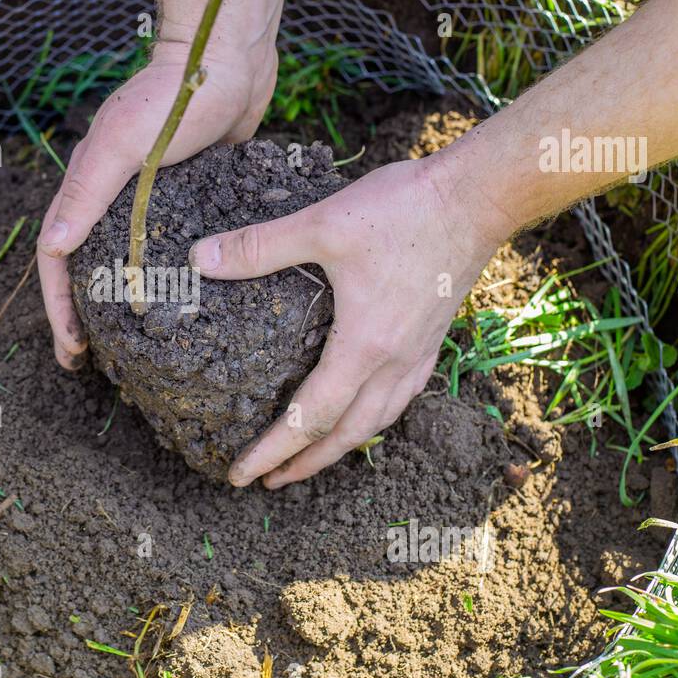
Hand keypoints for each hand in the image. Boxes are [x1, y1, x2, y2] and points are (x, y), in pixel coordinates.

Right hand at [38, 38, 276, 368]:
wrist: (229, 52)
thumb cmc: (175, 94)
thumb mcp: (125, 143)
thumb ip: (89, 190)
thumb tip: (53, 247)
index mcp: (89, 183)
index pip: (57, 257)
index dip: (58, 307)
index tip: (72, 349)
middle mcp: (113, 193)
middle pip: (86, 264)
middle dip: (82, 315)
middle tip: (91, 361)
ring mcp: (151, 193)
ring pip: (125, 258)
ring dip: (121, 301)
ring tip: (133, 344)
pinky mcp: (190, 191)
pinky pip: (171, 243)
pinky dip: (168, 275)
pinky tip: (187, 301)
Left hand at [187, 154, 509, 488]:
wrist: (478, 196)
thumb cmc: (404, 210)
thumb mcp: (321, 225)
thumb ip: (258, 247)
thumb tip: (199, 259)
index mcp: (363, 347)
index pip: (310, 418)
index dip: (272, 451)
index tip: (242, 475)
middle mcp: (394, 362)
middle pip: (346, 434)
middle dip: (304, 464)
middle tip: (269, 481)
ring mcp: (419, 352)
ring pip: (377, 420)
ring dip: (340, 446)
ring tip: (312, 458)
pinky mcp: (433, 337)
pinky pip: (400, 396)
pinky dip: (373, 416)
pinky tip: (364, 408)